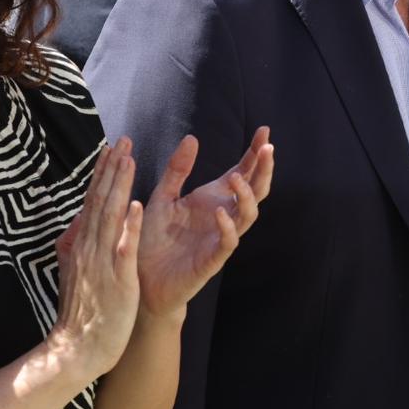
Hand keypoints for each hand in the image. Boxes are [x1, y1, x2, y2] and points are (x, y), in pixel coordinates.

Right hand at [50, 137, 143, 385]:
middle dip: (112, 169)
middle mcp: (89, 248)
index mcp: (82, 244)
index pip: (93, 201)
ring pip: (111, 217)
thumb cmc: (82, 311)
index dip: (102, 174)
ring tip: (128, 159)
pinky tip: (136, 205)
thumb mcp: (75, 270)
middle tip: (123, 140)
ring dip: (119, 186)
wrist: (78, 348)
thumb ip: (75, 245)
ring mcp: (102, 263)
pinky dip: (129, 226)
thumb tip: (75, 223)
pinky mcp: (117, 280)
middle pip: (100, 201)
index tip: (111, 147)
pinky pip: (123, 249)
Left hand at [136, 127, 273, 319]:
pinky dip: (227, 228)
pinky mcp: (211, 260)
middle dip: (263, 170)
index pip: (242, 172)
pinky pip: (227, 243)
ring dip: (246, 196)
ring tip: (236, 178)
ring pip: (247, 216)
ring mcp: (219, 238)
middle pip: (255, 191)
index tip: (264, 131)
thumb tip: (193, 138)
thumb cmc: (154, 238)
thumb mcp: (163, 197)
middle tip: (267, 148)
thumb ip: (178, 170)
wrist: (141, 278)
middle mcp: (222, 216)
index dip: (254, 153)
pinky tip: (220, 213)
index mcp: (213, 199)